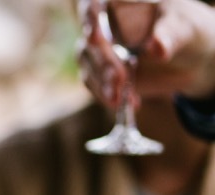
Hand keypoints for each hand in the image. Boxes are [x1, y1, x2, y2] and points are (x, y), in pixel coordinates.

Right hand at [78, 0, 214, 106]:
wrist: (188, 59)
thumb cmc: (185, 31)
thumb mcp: (184, 28)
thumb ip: (170, 35)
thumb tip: (156, 48)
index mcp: (120, 3)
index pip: (93, 5)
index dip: (89, 19)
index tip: (95, 38)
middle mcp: (104, 25)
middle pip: (90, 42)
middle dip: (103, 63)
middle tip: (120, 79)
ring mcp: (101, 50)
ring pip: (89, 65)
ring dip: (104, 83)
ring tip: (122, 97)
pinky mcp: (101, 73)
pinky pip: (95, 85)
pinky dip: (109, 95)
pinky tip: (129, 101)